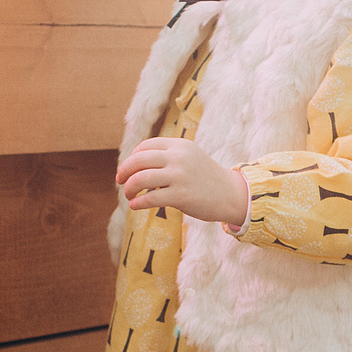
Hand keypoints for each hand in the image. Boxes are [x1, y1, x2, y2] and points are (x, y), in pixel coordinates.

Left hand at [116, 138, 248, 226]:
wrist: (231, 194)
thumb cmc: (205, 178)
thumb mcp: (189, 158)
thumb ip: (167, 156)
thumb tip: (135, 164)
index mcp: (179, 145)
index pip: (145, 146)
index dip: (132, 157)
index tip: (127, 169)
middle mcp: (178, 157)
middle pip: (139, 160)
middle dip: (124, 171)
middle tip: (119, 181)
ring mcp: (180, 176)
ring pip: (141, 179)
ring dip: (129, 188)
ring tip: (128, 195)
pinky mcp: (181, 195)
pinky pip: (150, 199)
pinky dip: (137, 203)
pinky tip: (135, 206)